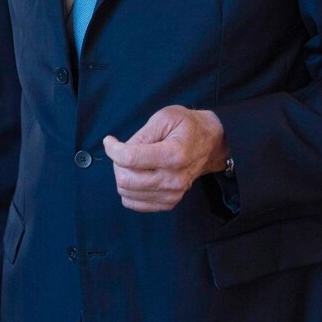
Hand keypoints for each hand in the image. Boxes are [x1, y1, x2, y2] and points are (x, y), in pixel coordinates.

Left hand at [103, 105, 227, 211]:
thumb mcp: (165, 117)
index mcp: (173, 155)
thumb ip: (142, 134)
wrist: (211, 144)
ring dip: (122, 175)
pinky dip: (129, 189)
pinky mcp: (169, 202)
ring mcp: (172, 194)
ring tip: (132, 162)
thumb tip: (122, 149)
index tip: (110, 141)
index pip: (130, 159)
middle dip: (116, 163)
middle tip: (122, 151)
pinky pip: (134, 203)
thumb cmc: (187, 126)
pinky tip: (137, 175)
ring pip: (127, 192)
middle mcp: (173, 179)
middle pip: (125, 179)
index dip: (113, 149)